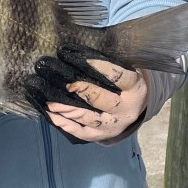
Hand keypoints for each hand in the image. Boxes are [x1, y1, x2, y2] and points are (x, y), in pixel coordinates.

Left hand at [26, 45, 148, 143]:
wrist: (136, 108)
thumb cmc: (124, 82)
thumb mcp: (126, 70)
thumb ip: (109, 62)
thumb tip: (78, 51)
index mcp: (134, 88)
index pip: (119, 77)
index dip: (101, 68)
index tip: (81, 59)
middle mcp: (126, 109)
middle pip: (102, 100)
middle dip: (83, 91)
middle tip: (67, 84)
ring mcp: (114, 125)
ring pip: (90, 119)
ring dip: (68, 110)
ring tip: (51, 104)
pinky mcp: (103, 135)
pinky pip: (83, 133)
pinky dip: (66, 125)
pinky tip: (52, 116)